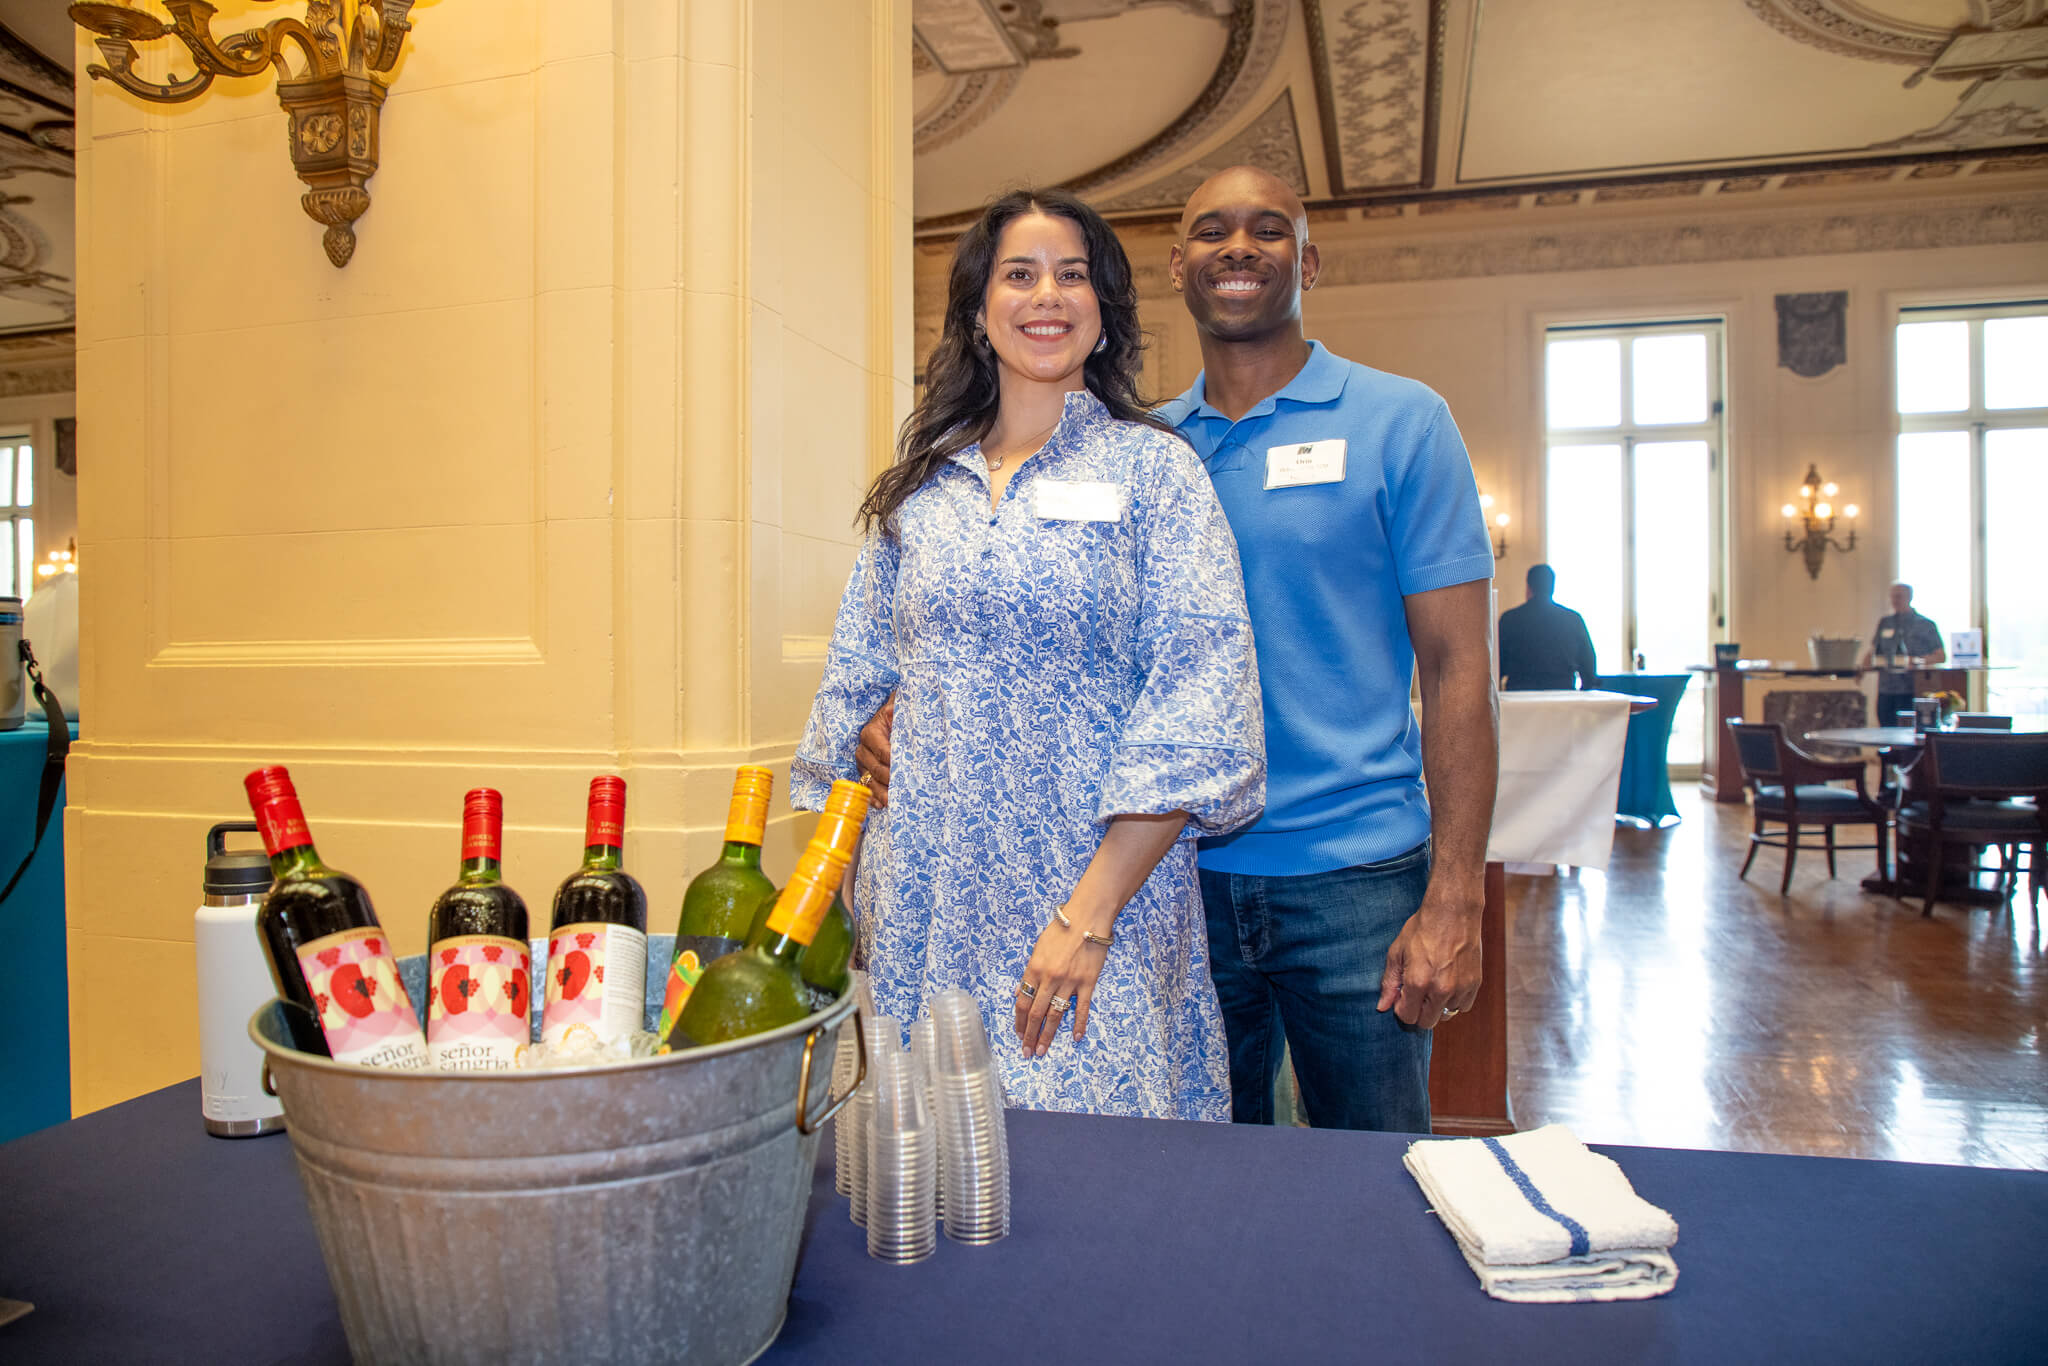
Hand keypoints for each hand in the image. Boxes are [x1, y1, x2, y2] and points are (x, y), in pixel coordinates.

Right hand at [855, 696, 894, 806]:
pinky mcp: (864, 772)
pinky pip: (867, 786)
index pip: (883, 751)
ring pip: (870, 780)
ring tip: (892, 802)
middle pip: (876, 769)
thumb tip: (891, 711)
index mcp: (870, 733)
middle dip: (890, 780)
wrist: (891, 716)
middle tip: (905, 788)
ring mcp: (862, 762)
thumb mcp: (898, 707)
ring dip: (881, 792)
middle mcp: (863, 748)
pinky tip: (881, 805)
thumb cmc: (896, 713)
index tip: (907, 770)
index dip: (894, 762)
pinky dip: (873, 797)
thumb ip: (896, 709)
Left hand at [1013, 909, 1110, 1056]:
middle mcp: (1049, 978)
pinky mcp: (1088, 982)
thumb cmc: (1061, 929)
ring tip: (1042, 1051)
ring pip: (1055, 1015)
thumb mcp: (1038, 948)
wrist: (1087, 917)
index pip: (1022, 1001)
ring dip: (1047, 1035)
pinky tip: (1075, 1038)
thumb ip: (1028, 972)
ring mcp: (1069, 982)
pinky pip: (1081, 1008)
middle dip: (1029, 1035)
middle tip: (1027, 1052)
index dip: (1019, 1021)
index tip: (1018, 1035)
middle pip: (1036, 1013)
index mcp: (1034, 968)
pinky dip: (1078, 1024)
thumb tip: (1017, 993)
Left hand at [1376, 879, 1482, 1029]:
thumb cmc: (1422, 929)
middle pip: (1427, 1022)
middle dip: (1418, 1011)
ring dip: (1437, 1005)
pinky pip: (1463, 1005)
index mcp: (1418, 982)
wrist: (1453, 912)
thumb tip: (1382, 1007)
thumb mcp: (1397, 952)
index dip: (1401, 1008)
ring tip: (1434, 983)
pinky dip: (1455, 999)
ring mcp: (1460, 988)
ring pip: (1446, 1015)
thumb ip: (1389, 982)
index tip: (1402, 996)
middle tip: (1416, 992)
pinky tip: (1448, 981)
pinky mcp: (1475, 984)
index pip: (1407, 1017)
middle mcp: (1441, 990)